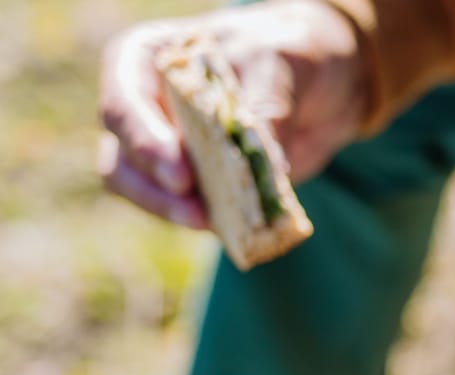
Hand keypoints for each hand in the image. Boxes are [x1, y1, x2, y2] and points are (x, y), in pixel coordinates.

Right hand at [98, 0, 366, 227]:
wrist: (322, 83)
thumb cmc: (288, 53)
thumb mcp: (278, 65)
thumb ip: (262, 111)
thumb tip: (263, 167)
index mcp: (144, 60)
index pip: (123, 103)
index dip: (144, 143)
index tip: (181, 176)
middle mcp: (143, 107)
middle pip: (122, 158)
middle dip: (155, 191)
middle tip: (197, 213)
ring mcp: (164, 149)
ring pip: (143, 192)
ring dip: (175, 213)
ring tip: (215, 224)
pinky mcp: (196, 184)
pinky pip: (187, 211)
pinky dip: (209, 222)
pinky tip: (241, 231)